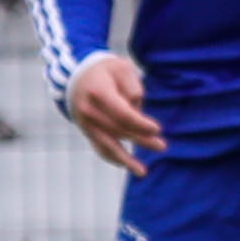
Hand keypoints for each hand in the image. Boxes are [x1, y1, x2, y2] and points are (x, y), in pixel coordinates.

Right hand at [65, 54, 166, 174]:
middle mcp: (88, 110)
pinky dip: (112, 158)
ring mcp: (85, 123)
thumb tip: (138, 111)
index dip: (140, 124)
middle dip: (141, 139)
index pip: (122, 113)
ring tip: (143, 172)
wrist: (77, 76)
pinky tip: (127, 166)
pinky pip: (99, 148)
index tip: (158, 129)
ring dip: (127, 158)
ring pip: (108, 144)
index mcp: (98, 92)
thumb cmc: (106, 71)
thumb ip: (133, 87)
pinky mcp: (86, 131)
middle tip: (162, 146)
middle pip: (118, 130)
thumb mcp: (122, 69)